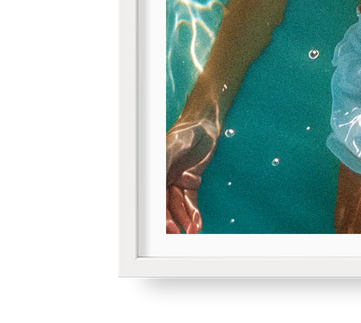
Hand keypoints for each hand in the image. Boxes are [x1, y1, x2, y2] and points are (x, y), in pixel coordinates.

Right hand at [166, 118, 219, 233]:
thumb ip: (163, 163)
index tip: (167, 228)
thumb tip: (156, 182)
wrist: (205, 125)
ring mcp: (176, 182)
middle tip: (181, 235)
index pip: (155, 199)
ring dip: (185, 219)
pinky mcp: (190, 182)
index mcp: (155, 173)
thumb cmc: (186, 132)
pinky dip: (194, 212)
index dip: (160, 215)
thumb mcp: (173, 146)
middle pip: (165, 207)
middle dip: (172, 221)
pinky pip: (190, 201)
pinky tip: (198, 223)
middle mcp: (163, 180)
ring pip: (178, 206)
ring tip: (194, 231)